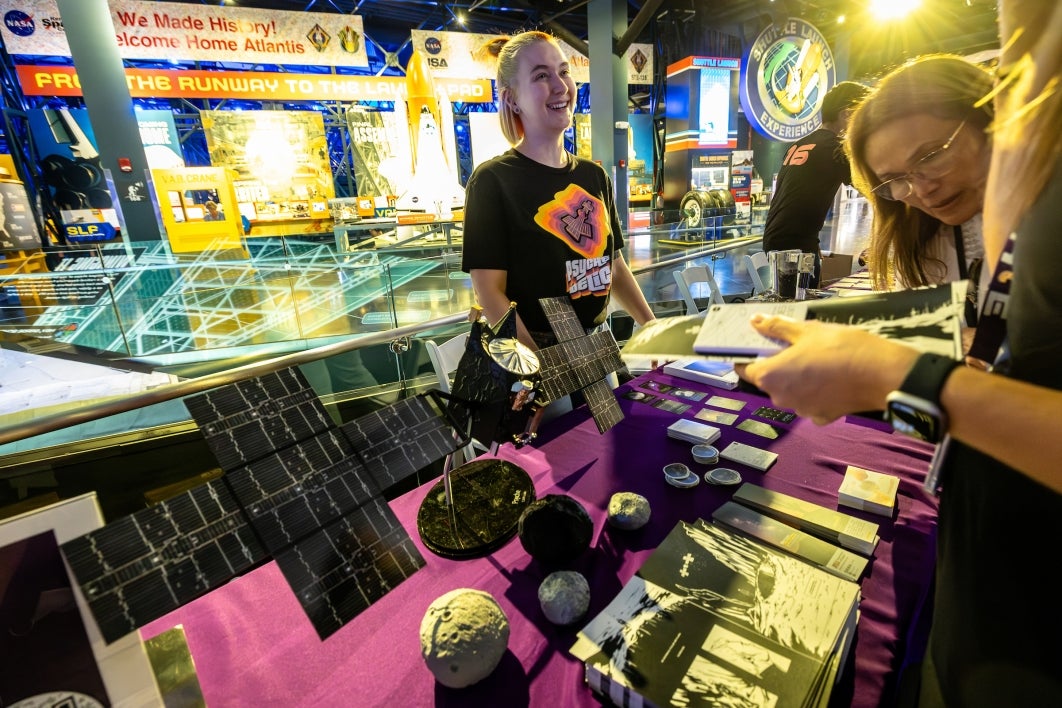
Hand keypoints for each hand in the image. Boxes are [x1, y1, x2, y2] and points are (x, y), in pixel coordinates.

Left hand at [735, 315, 919, 423]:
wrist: (880, 374)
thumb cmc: (838, 348)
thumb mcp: (806, 330)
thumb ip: (777, 327)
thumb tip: (755, 321)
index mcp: (770, 376)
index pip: (745, 368)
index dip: (748, 357)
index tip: (757, 346)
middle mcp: (780, 398)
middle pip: (769, 381)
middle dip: (777, 365)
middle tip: (794, 347)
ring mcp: (801, 410)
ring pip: (791, 392)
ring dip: (797, 379)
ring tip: (817, 360)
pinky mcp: (821, 417)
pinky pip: (811, 402)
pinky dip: (816, 392)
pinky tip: (830, 379)